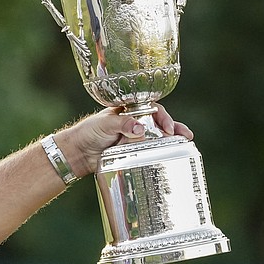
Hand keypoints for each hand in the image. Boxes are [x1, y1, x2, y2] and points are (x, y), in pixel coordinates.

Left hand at [55, 104, 193, 176]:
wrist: (78, 153)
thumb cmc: (88, 132)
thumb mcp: (104, 124)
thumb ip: (122, 124)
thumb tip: (140, 129)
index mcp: (128, 111)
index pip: (150, 108)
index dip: (162, 116)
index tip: (167, 126)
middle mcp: (134, 122)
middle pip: (158, 122)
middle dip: (173, 127)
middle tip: (184, 135)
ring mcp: (134, 137)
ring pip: (157, 136)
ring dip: (172, 138)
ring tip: (186, 142)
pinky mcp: (133, 151)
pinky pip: (149, 149)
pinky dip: (161, 151)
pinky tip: (170, 155)